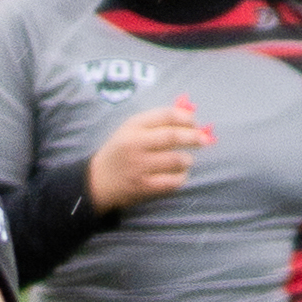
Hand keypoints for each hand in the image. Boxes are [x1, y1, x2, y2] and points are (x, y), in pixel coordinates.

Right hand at [83, 99, 207, 214]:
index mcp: (133, 127)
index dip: (186, 117)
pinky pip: (172, 181)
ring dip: (187, 159)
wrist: (97, 181)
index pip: (166, 115)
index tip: (194, 122)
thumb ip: (157, 122)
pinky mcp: (144, 186)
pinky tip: (179, 175)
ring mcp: (139, 167)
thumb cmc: (120, 152)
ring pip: (175, 160)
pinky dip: (181, 177)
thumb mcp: (131, 130)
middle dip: (194, 137)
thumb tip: (190, 115)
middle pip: (172, 136)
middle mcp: (135, 144)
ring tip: (186, 160)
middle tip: (204, 140)